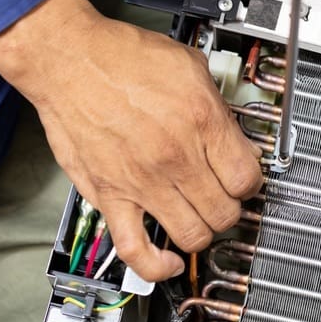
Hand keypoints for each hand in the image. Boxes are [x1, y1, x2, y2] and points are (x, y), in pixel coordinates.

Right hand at [0, 0, 262, 280]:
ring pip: (193, 234)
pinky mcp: (110, 196)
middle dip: (231, 208)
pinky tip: (169, 262)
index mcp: (202, 123)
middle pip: (226, 212)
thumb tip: (234, 133)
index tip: (244, 179)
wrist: (69, 59)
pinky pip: (135, 247)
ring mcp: (143, 182)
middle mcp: (177, 157)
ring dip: (203, 232)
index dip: (251, 182)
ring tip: (201, 219)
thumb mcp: (190, 65)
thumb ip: (218, 105)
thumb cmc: (122, 57)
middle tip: (224, 198)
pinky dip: (156, 265)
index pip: (247, 178)